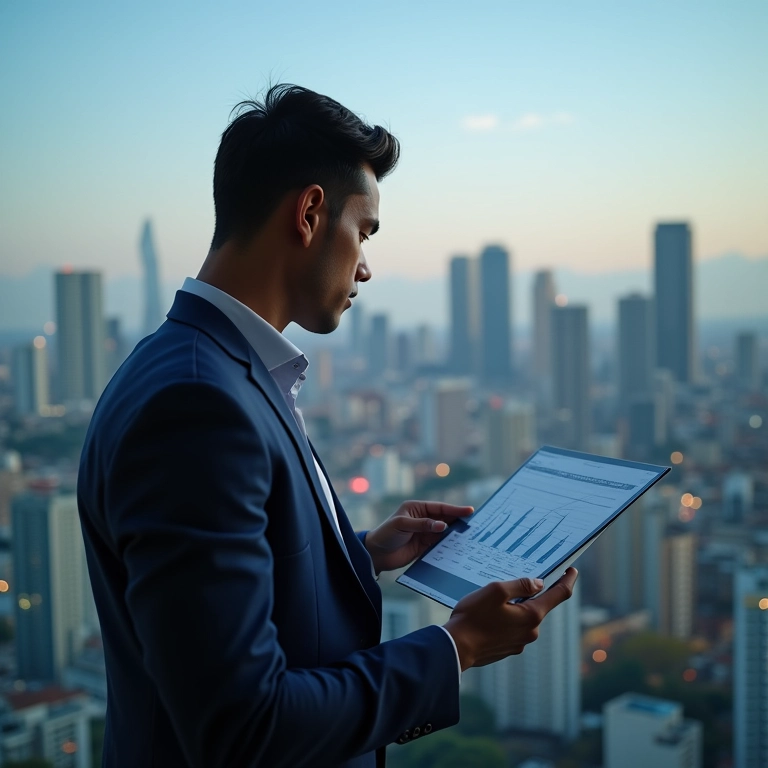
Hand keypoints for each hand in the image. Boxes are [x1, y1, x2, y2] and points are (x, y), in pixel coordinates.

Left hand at [363, 501, 472, 572]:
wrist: (376, 554)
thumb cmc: (386, 534)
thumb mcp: (402, 525)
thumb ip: (423, 525)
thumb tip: (443, 525)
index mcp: (417, 509)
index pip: (439, 508)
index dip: (454, 509)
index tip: (469, 511)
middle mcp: (423, 519)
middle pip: (445, 518)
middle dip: (458, 520)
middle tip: (475, 523)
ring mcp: (425, 533)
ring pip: (444, 532)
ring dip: (456, 533)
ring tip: (471, 535)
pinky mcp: (425, 546)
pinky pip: (440, 544)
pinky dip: (449, 545)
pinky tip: (459, 546)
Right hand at [443, 568, 577, 670]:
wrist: (456, 648)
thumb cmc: (473, 617)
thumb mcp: (495, 591)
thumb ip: (519, 585)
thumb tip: (537, 583)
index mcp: (532, 615)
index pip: (559, 594)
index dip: (567, 580)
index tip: (572, 570)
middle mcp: (531, 631)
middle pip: (539, 605)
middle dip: (531, 593)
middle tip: (513, 581)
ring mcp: (520, 642)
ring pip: (524, 616)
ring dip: (516, 606)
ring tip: (493, 600)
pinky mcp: (509, 648)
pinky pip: (513, 627)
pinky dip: (507, 618)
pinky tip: (489, 615)